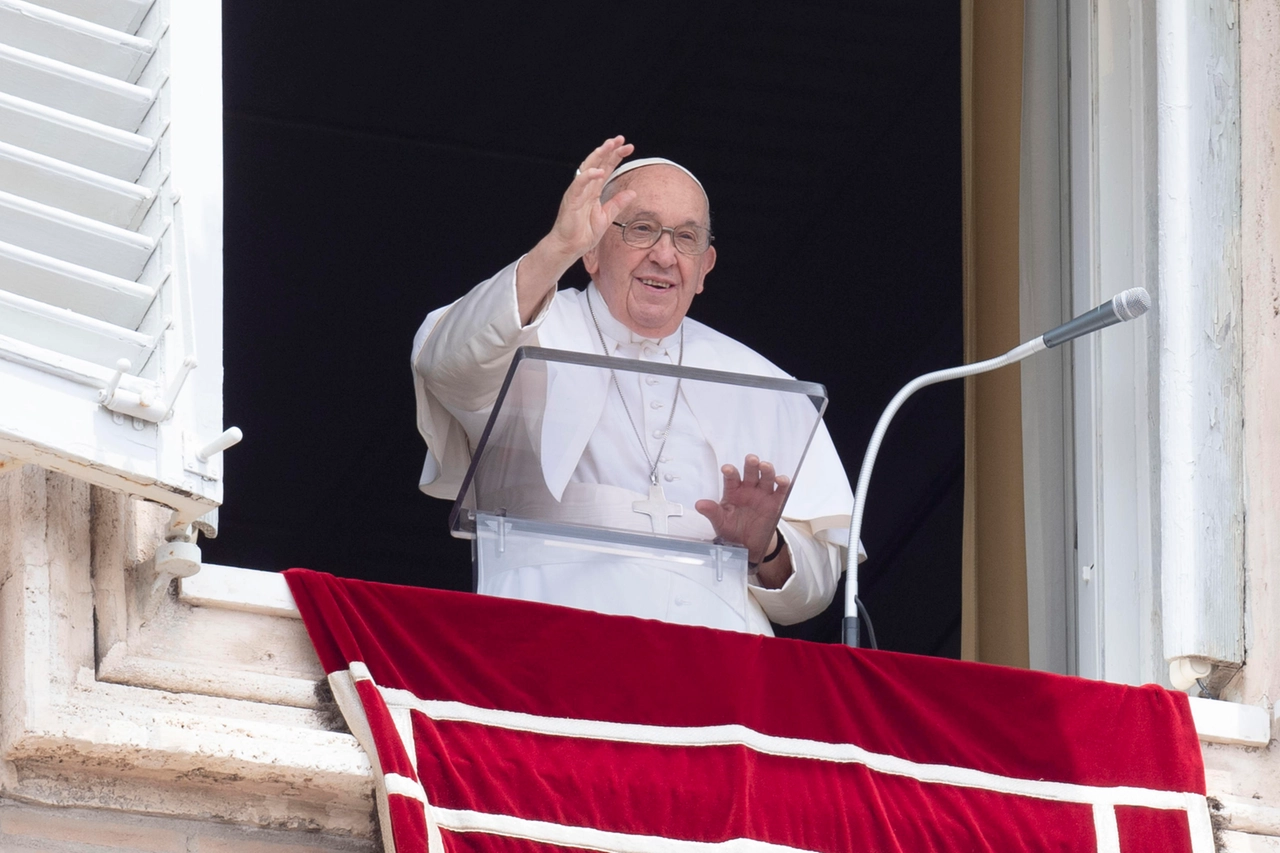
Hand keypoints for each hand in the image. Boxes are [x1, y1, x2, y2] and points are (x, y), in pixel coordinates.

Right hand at [516, 137, 636, 322]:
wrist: (570, 247)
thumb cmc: (584, 233)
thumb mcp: (606, 216)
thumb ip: (617, 203)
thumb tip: (633, 192)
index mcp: (594, 190)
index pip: (606, 168)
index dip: (616, 156)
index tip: (629, 147)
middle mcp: (585, 187)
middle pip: (598, 163)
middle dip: (609, 150)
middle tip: (621, 139)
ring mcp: (577, 192)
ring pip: (587, 168)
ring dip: (598, 156)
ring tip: (609, 145)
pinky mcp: (571, 200)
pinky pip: (578, 185)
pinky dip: (588, 176)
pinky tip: (598, 171)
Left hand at [695, 455, 790, 563]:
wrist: (747, 545)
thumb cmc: (731, 530)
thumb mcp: (720, 522)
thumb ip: (711, 512)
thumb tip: (699, 504)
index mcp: (733, 490)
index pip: (731, 477)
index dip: (730, 472)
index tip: (727, 469)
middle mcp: (748, 488)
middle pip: (750, 472)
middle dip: (751, 464)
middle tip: (751, 460)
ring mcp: (762, 494)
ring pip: (766, 477)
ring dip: (767, 470)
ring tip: (764, 466)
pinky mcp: (775, 502)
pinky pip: (781, 490)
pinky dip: (783, 484)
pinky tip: (781, 480)